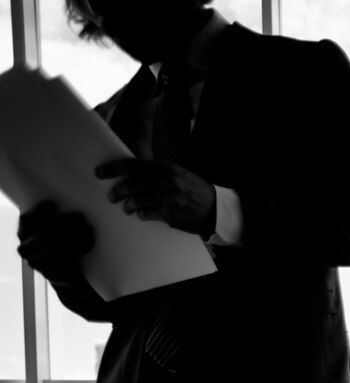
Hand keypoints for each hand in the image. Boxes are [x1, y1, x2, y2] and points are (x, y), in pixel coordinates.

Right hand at [16, 201, 94, 286]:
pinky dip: (79, 249)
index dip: (39, 212)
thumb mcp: (56, 226)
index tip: (53, 204)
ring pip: (53, 249)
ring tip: (89, 228)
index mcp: (24, 232)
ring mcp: (36, 263)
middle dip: (62, 224)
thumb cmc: (61, 241)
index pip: (26, 221)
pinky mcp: (50, 275)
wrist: (68, 271)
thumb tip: (74, 197)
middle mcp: (26, 248)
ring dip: (73, 237)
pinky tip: (91, 240)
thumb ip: (57, 215)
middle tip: (79, 216)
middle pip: (41, 235)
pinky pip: (64, 262)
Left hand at [96, 158, 215, 235]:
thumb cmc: (193, 189)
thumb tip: (130, 175)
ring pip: (137, 201)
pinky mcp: (169, 214)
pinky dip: (142, 214)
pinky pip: (147, 214)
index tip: (99, 173)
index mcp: (165, 168)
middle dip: (118, 192)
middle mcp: (166, 181)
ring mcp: (168, 198)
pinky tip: (143, 214)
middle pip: (132, 185)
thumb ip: (155, 173)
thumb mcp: (176, 174)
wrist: (214, 208)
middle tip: (112, 196)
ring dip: (129, 205)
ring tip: (127, 208)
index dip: (113, 169)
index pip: (133, 165)